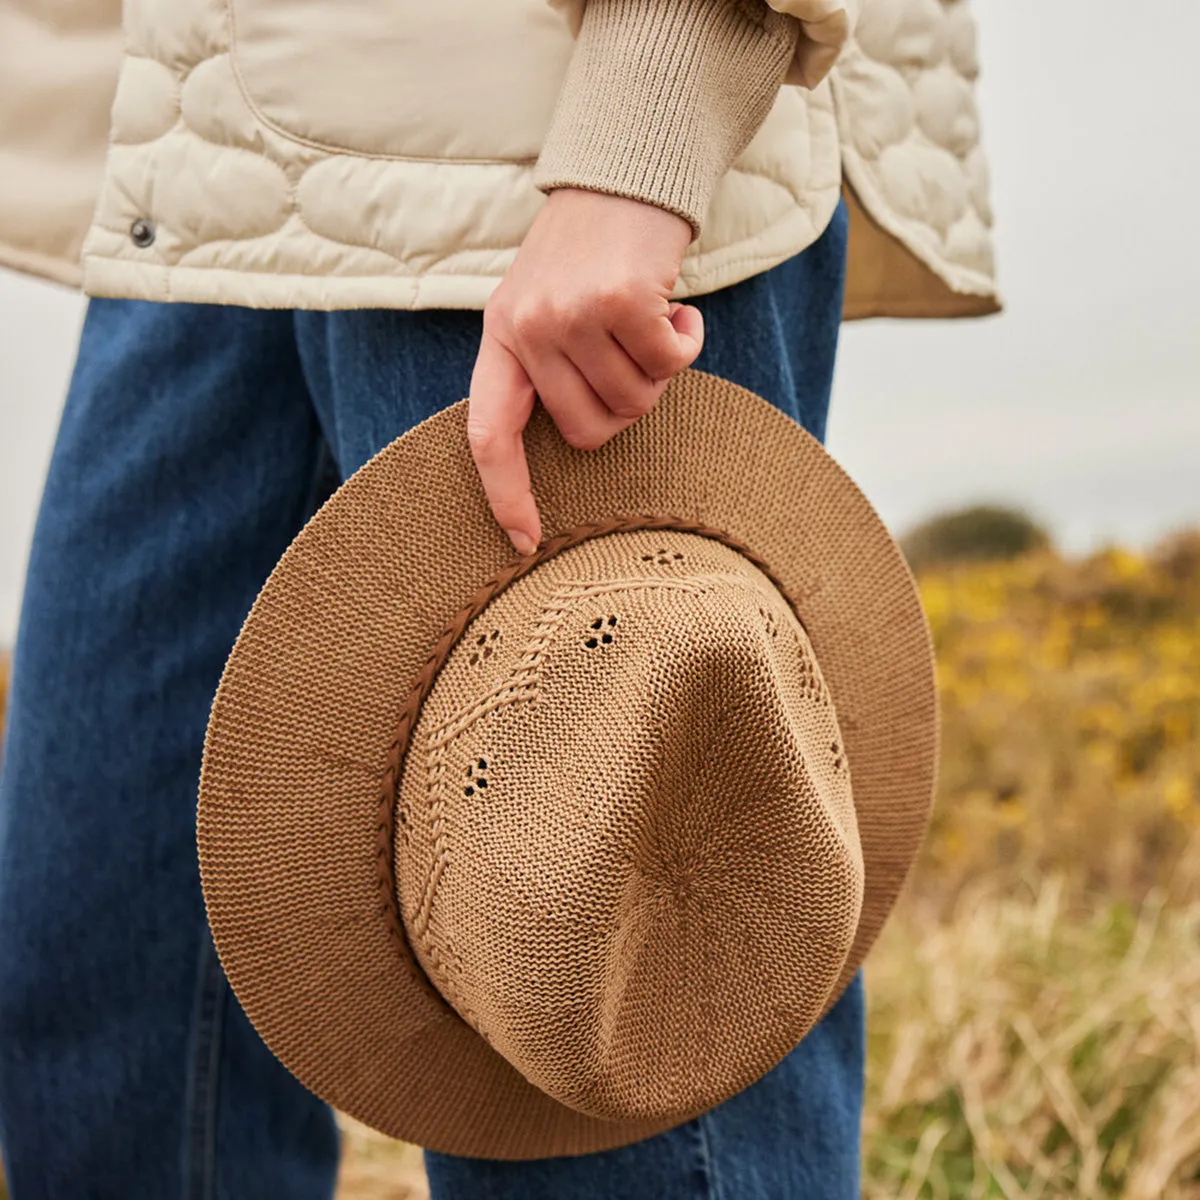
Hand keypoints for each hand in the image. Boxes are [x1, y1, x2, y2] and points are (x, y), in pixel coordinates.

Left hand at [468, 188, 704, 554]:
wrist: (623, 170)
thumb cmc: (588, 251)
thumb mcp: (544, 304)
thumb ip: (548, 367)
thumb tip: (582, 439)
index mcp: (502, 337)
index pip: (489, 434)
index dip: (505, 493)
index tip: (525, 542)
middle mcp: (528, 328)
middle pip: (587, 431)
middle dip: (624, 406)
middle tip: (632, 355)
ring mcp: (571, 315)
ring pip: (635, 402)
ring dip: (658, 368)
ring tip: (648, 316)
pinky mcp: (619, 301)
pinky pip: (668, 365)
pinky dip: (686, 342)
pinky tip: (676, 305)